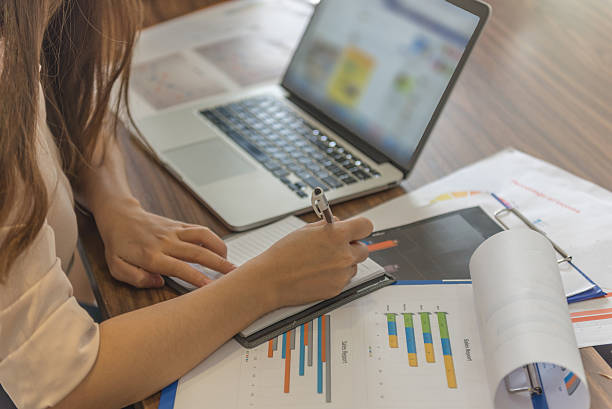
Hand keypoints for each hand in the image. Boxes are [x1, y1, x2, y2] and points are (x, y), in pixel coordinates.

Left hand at [94, 198, 235, 287]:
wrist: (120, 215)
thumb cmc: (118, 243)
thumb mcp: (116, 267)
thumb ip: (135, 278)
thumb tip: (158, 282)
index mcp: (151, 255)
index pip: (179, 268)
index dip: (196, 277)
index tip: (210, 286)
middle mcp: (166, 242)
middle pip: (198, 253)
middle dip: (218, 264)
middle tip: (233, 274)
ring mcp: (174, 232)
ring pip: (203, 237)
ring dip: (220, 249)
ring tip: (230, 261)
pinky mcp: (179, 225)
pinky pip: (200, 230)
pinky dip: (213, 239)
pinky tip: (220, 250)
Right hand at [247, 217, 372, 308]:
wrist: (271, 280)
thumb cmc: (284, 255)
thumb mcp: (306, 231)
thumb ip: (328, 225)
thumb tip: (339, 223)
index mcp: (337, 235)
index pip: (366, 226)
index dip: (361, 228)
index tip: (357, 230)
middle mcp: (343, 255)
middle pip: (364, 249)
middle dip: (353, 247)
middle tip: (337, 248)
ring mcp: (342, 274)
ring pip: (353, 266)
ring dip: (344, 263)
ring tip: (321, 263)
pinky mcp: (337, 289)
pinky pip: (344, 279)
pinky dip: (335, 276)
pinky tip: (317, 273)